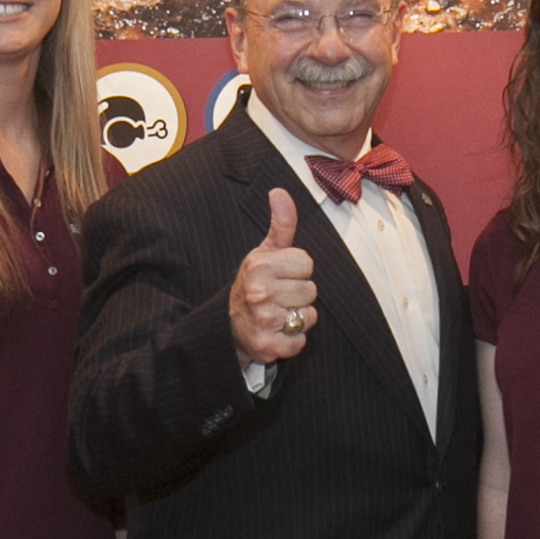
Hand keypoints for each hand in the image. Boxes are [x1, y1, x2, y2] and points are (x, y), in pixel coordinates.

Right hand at [230, 187, 318, 365]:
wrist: (228, 326)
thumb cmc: (254, 284)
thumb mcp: (264, 252)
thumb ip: (280, 224)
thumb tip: (279, 192)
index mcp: (259, 266)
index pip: (307, 263)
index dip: (298, 270)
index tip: (281, 275)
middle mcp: (259, 292)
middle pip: (311, 290)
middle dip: (299, 295)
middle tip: (279, 297)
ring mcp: (262, 320)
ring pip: (308, 316)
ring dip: (297, 318)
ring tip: (278, 313)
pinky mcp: (267, 346)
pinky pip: (300, 342)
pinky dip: (292, 341)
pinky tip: (276, 333)